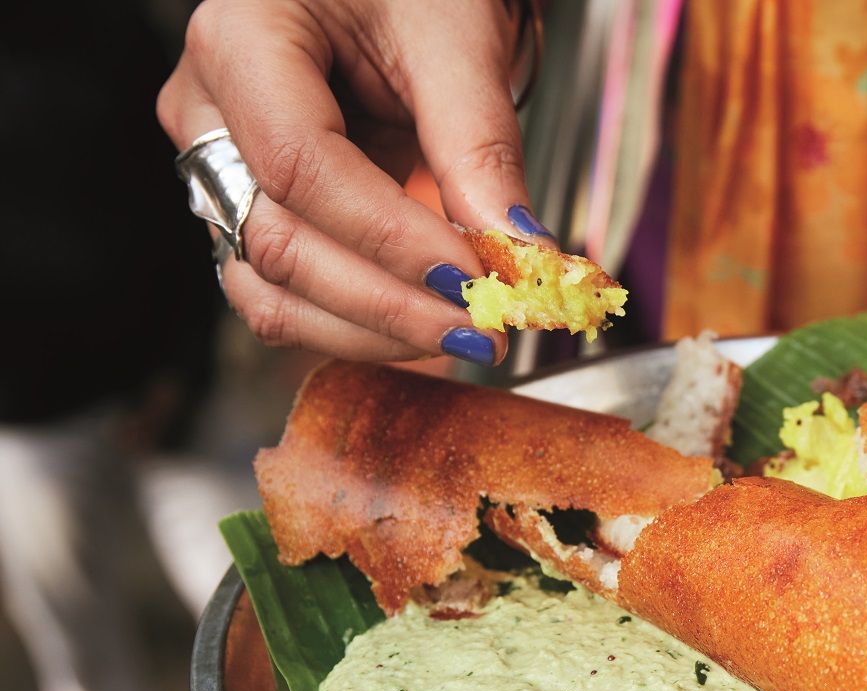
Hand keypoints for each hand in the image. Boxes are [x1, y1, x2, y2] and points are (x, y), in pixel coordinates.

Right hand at [157, 0, 549, 364]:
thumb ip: (480, 148)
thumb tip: (519, 255)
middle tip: (485, 328)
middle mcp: (208, 112)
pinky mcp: (254, 214)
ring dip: (371, 331)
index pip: (301, 167)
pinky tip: (425, 331)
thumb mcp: (457, 40)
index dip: (392, 239)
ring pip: (269, 290)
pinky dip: (357, 325)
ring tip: (460, 336)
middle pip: (278, 243)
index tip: (475, 280)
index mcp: (240, 39)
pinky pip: (287, 296)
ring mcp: (221, 171)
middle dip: (388, 303)